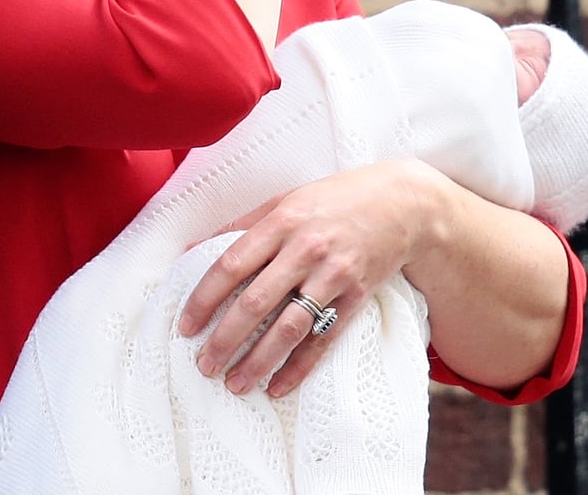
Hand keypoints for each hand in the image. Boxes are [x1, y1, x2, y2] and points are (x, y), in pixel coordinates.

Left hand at [175, 159, 443, 397]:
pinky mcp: (357, 297)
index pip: (231, 266)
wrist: (401, 204)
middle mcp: (305, 250)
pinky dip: (300, 366)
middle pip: (256, 302)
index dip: (204, 299)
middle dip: (226, 338)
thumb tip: (192, 248)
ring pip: (289, 327)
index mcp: (280, 222)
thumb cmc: (332, 201)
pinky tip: (278, 387)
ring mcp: (333, 275)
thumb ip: (240, 225)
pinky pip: (324, 339)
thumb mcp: (284, 201)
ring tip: (234, 384)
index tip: (186, 326)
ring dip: (258, 360)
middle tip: (204, 365)